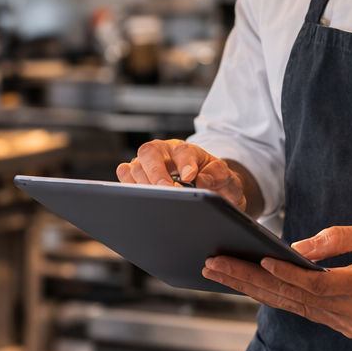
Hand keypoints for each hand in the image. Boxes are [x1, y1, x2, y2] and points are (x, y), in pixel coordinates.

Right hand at [115, 139, 245, 211]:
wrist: (208, 188)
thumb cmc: (214, 182)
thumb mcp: (226, 179)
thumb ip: (219, 176)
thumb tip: (202, 180)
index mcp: (187, 151)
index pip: (183, 151)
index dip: (185, 163)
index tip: (190, 177)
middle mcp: (164, 153)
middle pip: (150, 151)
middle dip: (156, 172)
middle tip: (165, 189)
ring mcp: (148, 164)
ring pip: (135, 165)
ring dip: (142, 183)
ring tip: (155, 199)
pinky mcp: (136, 176)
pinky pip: (124, 175)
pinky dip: (128, 185)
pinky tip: (140, 198)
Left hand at [200, 221, 351, 337]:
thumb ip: (340, 239)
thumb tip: (297, 248)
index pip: (316, 285)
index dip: (285, 274)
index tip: (256, 260)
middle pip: (294, 300)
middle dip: (250, 281)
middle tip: (213, 264)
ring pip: (295, 309)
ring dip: (255, 290)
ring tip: (221, 272)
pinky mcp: (350, 328)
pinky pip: (307, 312)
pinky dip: (278, 297)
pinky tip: (252, 284)